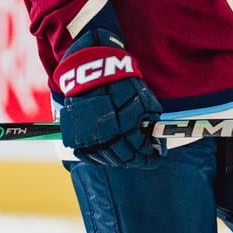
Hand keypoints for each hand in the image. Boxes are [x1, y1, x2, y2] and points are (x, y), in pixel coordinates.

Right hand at [54, 32, 161, 165]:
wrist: (93, 71)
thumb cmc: (122, 83)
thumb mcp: (145, 100)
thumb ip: (151, 120)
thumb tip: (155, 137)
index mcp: (126, 128)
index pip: (141, 151)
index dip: (151, 155)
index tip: (156, 156)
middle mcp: (107, 136)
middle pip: (124, 158)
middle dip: (138, 161)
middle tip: (145, 160)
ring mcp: (90, 137)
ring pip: (106, 159)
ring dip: (119, 161)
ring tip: (128, 159)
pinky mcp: (76, 135)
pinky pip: (87, 155)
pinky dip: (98, 159)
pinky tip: (107, 157)